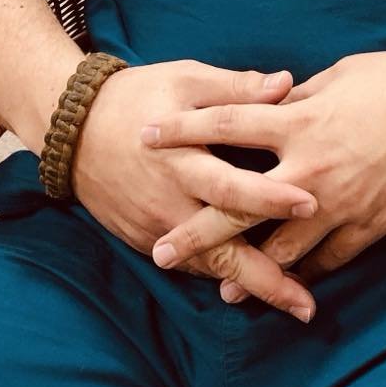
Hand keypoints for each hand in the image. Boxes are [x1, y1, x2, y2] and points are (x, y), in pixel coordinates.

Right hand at [71, 60, 319, 320]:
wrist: (74, 129)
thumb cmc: (138, 96)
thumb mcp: (187, 81)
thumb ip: (237, 90)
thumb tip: (287, 82)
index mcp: (181, 158)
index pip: (230, 184)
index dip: (269, 197)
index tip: (311, 205)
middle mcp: (169, 201)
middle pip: (222, 247)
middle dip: (266, 276)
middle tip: (308, 302)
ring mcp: (156, 227)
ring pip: (209, 266)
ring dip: (252, 287)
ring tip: (297, 305)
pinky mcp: (147, 240)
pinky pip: (191, 265)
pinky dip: (225, 277)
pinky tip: (258, 289)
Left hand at [139, 47, 385, 304]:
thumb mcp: (338, 76)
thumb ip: (299, 97)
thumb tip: (273, 100)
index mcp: (299, 120)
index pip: (226, 124)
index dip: (183, 131)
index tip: (145, 137)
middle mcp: (310, 166)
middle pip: (239, 204)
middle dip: (195, 230)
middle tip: (158, 251)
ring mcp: (339, 202)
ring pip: (282, 247)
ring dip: (248, 269)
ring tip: (219, 288)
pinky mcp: (370, 225)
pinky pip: (331, 258)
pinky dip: (306, 272)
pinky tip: (287, 285)